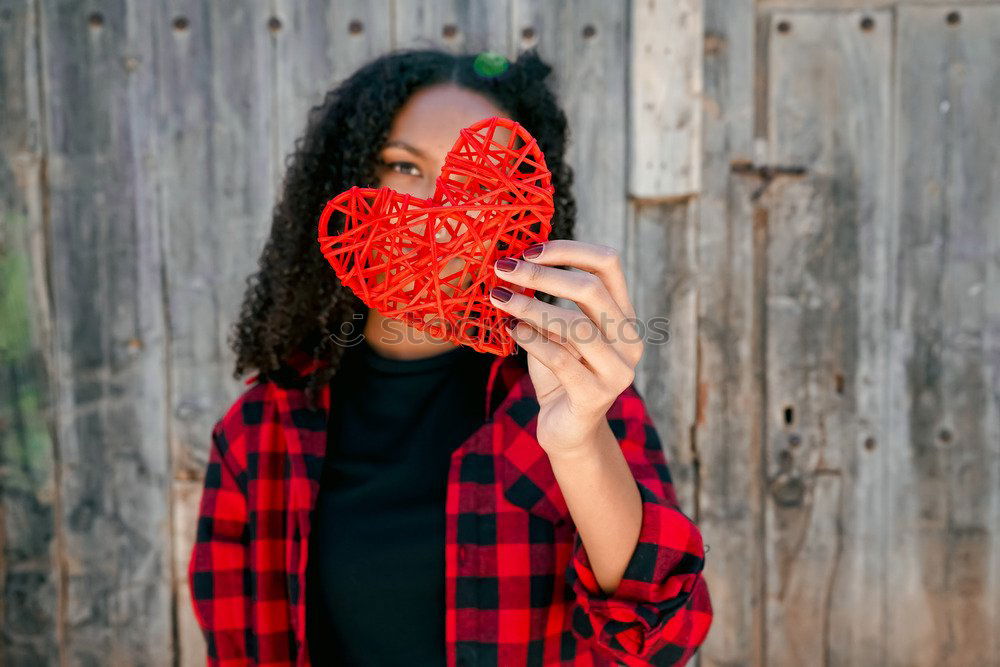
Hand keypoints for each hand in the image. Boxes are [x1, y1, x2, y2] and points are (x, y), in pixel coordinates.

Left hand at [489, 240, 643, 456]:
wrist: (566, 430)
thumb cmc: (559, 373)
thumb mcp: (556, 332)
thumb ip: (548, 302)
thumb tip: (513, 265)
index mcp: (624, 315)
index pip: (608, 264)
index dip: (568, 250)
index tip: (528, 250)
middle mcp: (629, 340)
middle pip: (591, 289)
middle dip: (543, 274)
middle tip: (504, 269)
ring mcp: (617, 370)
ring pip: (575, 324)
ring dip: (531, 306)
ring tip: (499, 298)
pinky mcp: (596, 396)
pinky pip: (560, 358)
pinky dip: (531, 339)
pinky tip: (511, 330)